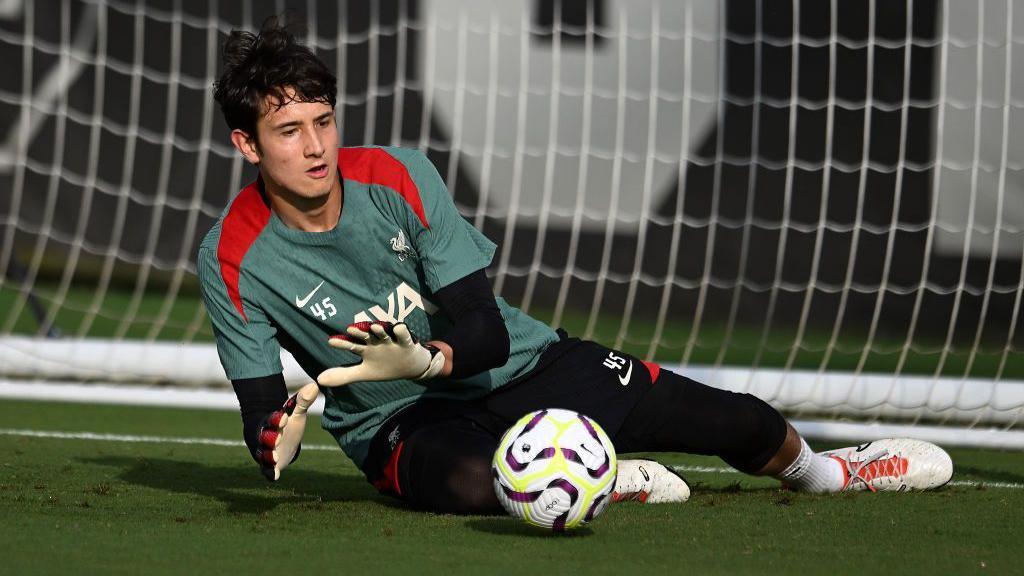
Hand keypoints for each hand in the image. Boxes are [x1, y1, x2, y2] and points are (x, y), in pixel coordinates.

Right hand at [255, 382, 318, 480]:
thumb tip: (315, 385)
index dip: (277, 418)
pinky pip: (267, 470)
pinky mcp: (269, 465)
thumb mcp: (296, 412)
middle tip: (277, 438)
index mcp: (273, 422)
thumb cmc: (287, 422)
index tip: (284, 416)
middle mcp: (267, 437)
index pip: (273, 419)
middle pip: (266, 437)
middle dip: (271, 438)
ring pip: (264, 454)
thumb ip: (304, 400)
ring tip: (275, 458)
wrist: (276, 437)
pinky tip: (275, 477)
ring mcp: (267, 451)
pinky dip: (270, 473)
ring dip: (269, 456)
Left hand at [318, 321, 444, 386]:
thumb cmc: (385, 367)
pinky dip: (401, 332)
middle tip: (350, 329)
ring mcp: (391, 342)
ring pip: (384, 334)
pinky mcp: (406, 342)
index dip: (342, 344)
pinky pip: (404, 336)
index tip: (331, 342)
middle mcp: (377, 343)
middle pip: (366, 336)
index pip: (351, 346)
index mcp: (366, 349)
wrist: (410, 367)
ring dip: (379, 331)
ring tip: (374, 327)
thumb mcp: (364, 373)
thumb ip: (343, 375)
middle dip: (359, 333)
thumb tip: (319, 380)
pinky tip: (398, 329)